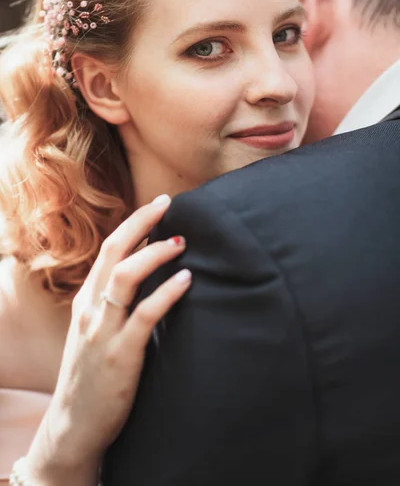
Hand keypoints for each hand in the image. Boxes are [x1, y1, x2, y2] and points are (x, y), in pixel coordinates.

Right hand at [26, 194, 190, 484]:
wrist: (73, 426)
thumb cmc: (91, 375)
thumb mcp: (96, 332)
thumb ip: (114, 305)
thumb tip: (147, 275)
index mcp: (86, 301)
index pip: (108, 250)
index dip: (132, 225)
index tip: (156, 207)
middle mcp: (90, 309)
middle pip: (113, 252)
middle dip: (140, 223)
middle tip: (168, 203)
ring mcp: (102, 331)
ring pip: (124, 277)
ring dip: (154, 254)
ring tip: (182, 241)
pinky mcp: (120, 355)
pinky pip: (144, 315)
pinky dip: (167, 293)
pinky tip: (187, 280)